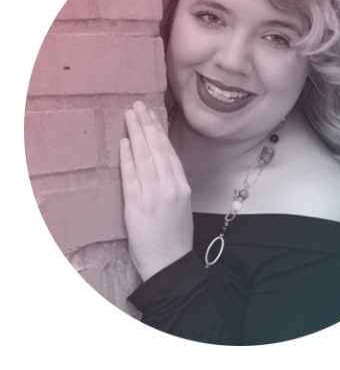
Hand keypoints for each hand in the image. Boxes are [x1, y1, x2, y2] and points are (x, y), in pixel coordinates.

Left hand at [120, 101, 192, 281]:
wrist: (170, 265)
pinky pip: (132, 177)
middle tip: (138, 106)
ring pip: (146, 158)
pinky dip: (129, 158)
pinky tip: (126, 142)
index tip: (151, 115)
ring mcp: (154, 195)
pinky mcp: (138, 205)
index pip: (169, 153)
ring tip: (130, 115)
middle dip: (147, 125)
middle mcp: (170, 186)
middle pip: (158, 150)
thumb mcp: (181, 207)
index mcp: (182, 186)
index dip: (159, 132)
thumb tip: (160, 165)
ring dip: (137, 134)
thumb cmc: (175, 237)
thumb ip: (173, 185)